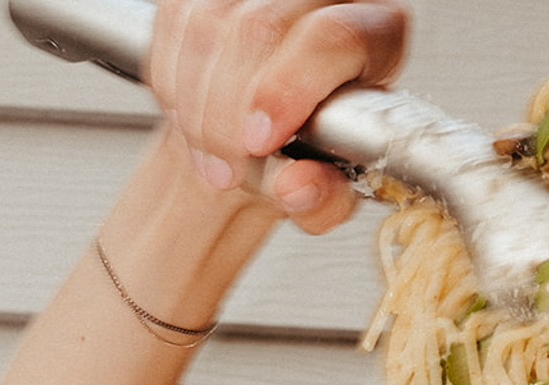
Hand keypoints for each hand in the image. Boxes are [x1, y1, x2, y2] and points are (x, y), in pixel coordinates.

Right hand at [148, 0, 409, 231]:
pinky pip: (176, 20)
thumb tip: (297, 188)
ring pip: (211, 22)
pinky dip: (173, 79)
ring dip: (197, 103)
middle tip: (223, 170)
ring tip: (208, 156)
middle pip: (261, 27)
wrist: (265, 132)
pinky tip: (189, 116)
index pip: (332, 37)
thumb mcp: (330, 189)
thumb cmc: (310, 153)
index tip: (257, 141)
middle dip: (228, 111)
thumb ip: (324, 201)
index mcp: (375, 32)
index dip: (288, 88)